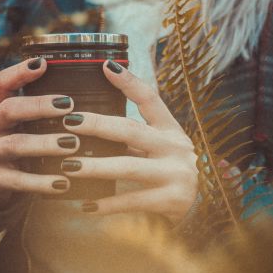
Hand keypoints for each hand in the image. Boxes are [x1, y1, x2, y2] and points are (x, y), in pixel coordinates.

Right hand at [0, 57, 78, 210]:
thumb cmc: (10, 138)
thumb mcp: (15, 119)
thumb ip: (36, 104)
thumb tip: (82, 83)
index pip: (1, 82)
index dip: (20, 71)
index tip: (43, 63)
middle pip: (10, 110)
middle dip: (39, 106)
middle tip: (69, 105)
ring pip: (16, 145)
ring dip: (45, 144)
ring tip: (72, 144)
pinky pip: (19, 181)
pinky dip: (42, 182)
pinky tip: (63, 182)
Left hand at [61, 60, 198, 223]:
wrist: (205, 206)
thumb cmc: (171, 171)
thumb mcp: (161, 147)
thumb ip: (135, 136)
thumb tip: (88, 123)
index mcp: (169, 129)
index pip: (150, 99)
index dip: (129, 82)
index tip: (106, 66)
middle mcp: (174, 147)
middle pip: (130, 130)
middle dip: (97, 125)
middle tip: (69, 122)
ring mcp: (174, 173)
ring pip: (128, 166)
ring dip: (95, 167)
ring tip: (68, 167)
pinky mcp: (171, 200)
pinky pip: (132, 200)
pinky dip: (107, 204)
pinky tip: (86, 205)